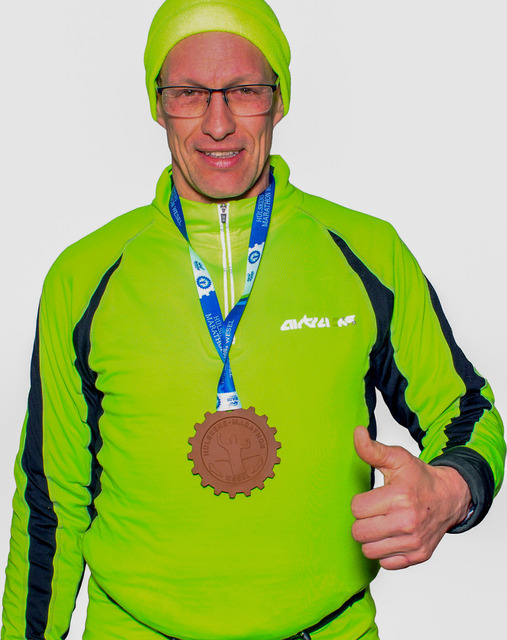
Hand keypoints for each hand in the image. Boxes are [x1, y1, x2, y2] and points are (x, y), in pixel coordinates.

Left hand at [351, 426, 470, 569]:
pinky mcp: (419, 556)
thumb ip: (372, 449)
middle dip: (363, 521)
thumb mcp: (396, 458)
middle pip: (359, 532)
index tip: (372, 497)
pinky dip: (385, 551)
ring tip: (382, 524)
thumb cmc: (418, 477)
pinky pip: (385, 563)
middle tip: (375, 512)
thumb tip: (356, 432)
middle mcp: (408, 522)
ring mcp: (414, 542)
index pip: (356, 509)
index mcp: (400, 497)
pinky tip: (392, 536)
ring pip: (369, 550)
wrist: (449, 497)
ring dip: (372, 538)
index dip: (360, 502)